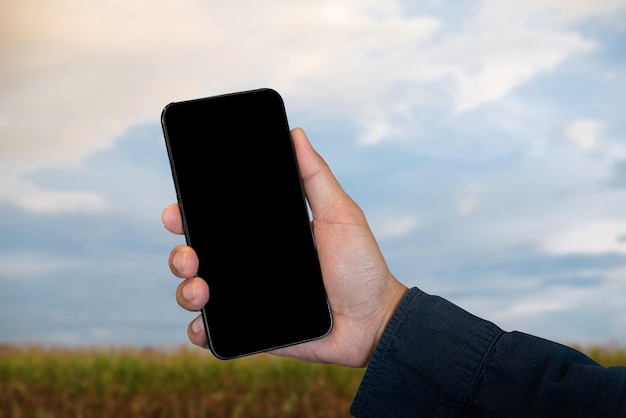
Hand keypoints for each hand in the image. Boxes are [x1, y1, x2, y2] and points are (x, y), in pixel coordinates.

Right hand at [162, 128, 407, 367]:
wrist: (375, 320)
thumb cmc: (361, 265)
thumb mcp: (340, 214)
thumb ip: (316, 177)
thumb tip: (296, 133)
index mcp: (264, 237)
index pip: (216, 223)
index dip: (189, 215)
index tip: (176, 212)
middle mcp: (249, 266)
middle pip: (198, 257)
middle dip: (180, 255)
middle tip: (190, 256)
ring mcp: (248, 299)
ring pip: (197, 293)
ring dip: (186, 291)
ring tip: (201, 290)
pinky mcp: (253, 331)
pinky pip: (215, 333)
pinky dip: (199, 331)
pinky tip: (203, 327)